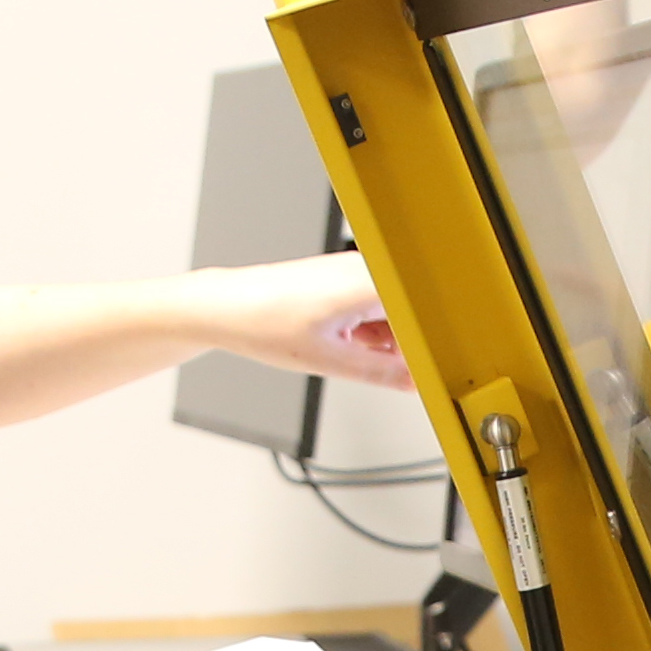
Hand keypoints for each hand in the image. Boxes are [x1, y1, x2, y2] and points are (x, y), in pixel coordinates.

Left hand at [219, 251, 409, 390]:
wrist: (225, 306)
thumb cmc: (262, 322)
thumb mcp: (329, 359)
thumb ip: (380, 373)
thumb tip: (411, 381)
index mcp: (366, 283)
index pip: (421, 313)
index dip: (426, 344)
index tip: (426, 368)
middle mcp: (363, 269)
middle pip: (408, 310)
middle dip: (403, 344)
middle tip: (386, 370)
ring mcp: (351, 271)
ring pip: (390, 310)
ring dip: (382, 338)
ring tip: (350, 354)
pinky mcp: (340, 277)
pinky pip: (371, 305)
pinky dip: (366, 329)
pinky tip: (345, 343)